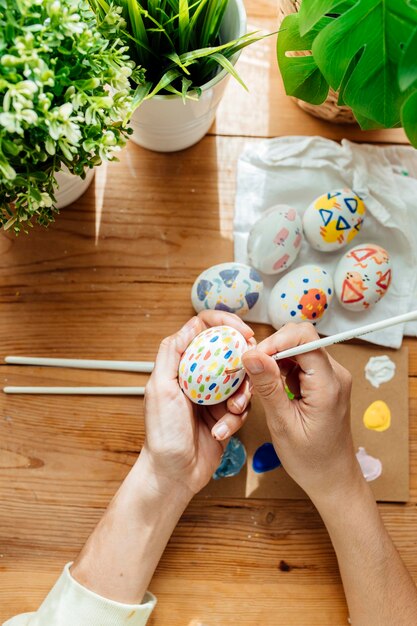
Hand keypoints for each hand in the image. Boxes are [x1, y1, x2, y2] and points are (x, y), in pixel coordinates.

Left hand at [141, 311, 253, 498]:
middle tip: (250, 368)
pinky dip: (236, 419)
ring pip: (242, 380)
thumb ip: (172, 353)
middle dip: (243, 362)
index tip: (243, 331)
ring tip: (231, 411)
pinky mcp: (227, 415)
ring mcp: (215, 395)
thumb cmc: (162, 434)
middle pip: (230, 352)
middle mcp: (199, 375)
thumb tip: (190, 325)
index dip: (226, 323)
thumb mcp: (160, 387)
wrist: (174, 474)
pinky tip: (221, 431)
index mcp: (182, 364)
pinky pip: (244, 407)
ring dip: (241, 396)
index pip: (204, 329)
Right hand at [242, 322, 360, 500]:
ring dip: (274, 361)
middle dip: (271, 350)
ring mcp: (331, 377)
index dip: (274, 341)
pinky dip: (281, 370)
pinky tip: (272, 391)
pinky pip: (299, 363)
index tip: (252, 359)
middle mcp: (334, 374)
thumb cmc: (310, 460)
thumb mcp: (283, 424)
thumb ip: (268, 387)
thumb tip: (251, 354)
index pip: (303, 337)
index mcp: (328, 384)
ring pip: (297, 349)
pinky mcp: (324, 382)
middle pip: (300, 339)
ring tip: (260, 386)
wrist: (333, 479)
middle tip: (250, 373)